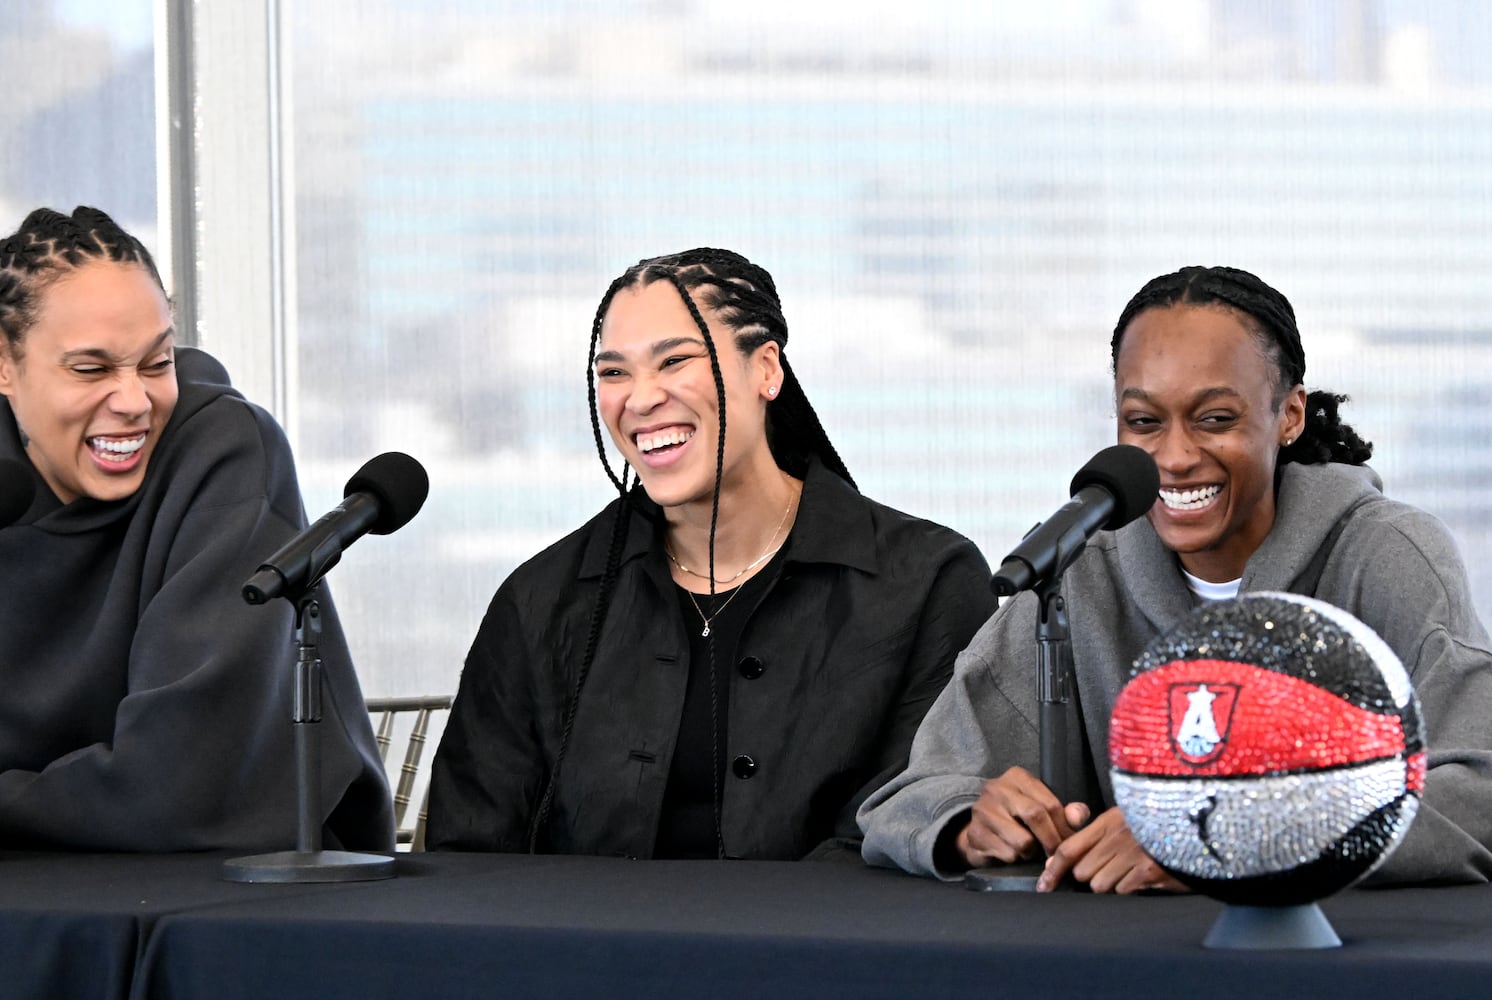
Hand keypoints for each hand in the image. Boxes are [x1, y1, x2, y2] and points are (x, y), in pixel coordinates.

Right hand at [956, 766, 1090, 866]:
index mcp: (1017, 777)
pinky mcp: (974, 833)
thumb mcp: (1041, 809)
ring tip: (1029, 851)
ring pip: (1022, 840)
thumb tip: (1077, 817)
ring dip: (1031, 852)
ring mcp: (982, 810)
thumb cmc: (1015, 818)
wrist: (979, 830)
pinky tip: (1012, 853)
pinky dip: (1015, 859)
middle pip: (1035, 816)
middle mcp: (996, 788)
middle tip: (1055, 854)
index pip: (1050, 803)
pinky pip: (1007, 853)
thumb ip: (1064, 812)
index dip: (1064, 827)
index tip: (1069, 842)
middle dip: (1051, 840)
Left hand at [1036, 806, 1188, 893]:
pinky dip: (1129, 888)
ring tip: (1128, 870)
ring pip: (1100, 885)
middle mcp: (1117, 837)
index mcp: (1108, 822)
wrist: (1195, 826)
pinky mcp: (1149, 872)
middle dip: (1091, 875)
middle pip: (1082, 872)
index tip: (1044, 885)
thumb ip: (1093, 837)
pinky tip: (1142, 876)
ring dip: (1111, 883)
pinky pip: (1123, 891)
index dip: (1053, 869)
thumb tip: (1058, 860)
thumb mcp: (1123, 820)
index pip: (1069, 848)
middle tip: (1110, 866)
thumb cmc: (1154, 825)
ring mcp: (1133, 855)